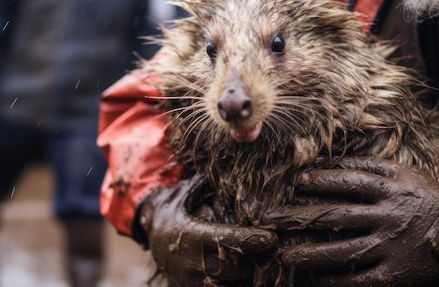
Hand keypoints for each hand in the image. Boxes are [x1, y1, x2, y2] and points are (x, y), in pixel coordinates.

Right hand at [138, 175, 276, 286]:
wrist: (153, 243)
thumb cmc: (174, 215)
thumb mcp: (182, 196)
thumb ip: (204, 184)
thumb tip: (228, 164)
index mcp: (191, 237)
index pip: (225, 240)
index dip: (249, 240)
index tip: (271, 237)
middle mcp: (193, 265)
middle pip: (236, 268)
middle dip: (261, 261)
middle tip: (285, 251)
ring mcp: (196, 284)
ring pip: (235, 285)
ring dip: (257, 276)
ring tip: (280, 266)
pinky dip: (246, 284)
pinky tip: (264, 276)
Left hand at [264, 157, 438, 286]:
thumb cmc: (426, 199)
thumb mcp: (403, 174)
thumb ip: (370, 165)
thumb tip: (331, 160)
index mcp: (389, 190)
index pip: (347, 182)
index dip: (319, 180)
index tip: (296, 182)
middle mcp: (387, 217)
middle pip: (336, 216)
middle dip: (300, 218)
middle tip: (273, 221)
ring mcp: (390, 247)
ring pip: (342, 251)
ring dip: (309, 253)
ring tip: (284, 254)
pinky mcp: (394, 273)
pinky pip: (359, 278)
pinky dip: (335, 279)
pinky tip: (315, 278)